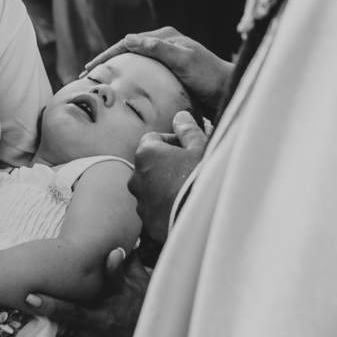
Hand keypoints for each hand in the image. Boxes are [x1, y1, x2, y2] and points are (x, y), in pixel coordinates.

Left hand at [26, 247, 148, 336]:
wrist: (146, 327)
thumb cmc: (135, 299)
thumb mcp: (131, 284)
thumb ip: (117, 271)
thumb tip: (115, 251)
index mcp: (102, 319)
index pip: (72, 314)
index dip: (50, 307)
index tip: (29, 297)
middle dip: (35, 331)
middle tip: (11, 316)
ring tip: (16, 327)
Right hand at [82, 27, 233, 109]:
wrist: (228, 92)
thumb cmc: (210, 76)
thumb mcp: (184, 61)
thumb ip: (159, 49)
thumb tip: (129, 39)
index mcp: (165, 37)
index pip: (128, 42)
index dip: (107, 55)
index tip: (90, 67)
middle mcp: (164, 46)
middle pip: (129, 52)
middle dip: (107, 62)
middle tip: (87, 76)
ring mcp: (166, 61)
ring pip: (135, 64)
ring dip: (117, 71)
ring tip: (99, 84)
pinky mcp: (169, 75)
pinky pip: (144, 76)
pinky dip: (130, 81)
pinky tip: (122, 93)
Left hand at [130, 112, 207, 242]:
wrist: (200, 220)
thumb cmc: (200, 178)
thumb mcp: (200, 148)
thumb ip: (187, 130)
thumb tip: (180, 116)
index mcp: (146, 153)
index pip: (153, 138)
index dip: (171, 141)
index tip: (187, 149)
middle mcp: (136, 176)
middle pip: (151, 163)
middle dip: (167, 163)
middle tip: (190, 169)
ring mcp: (140, 200)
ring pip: (151, 186)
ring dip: (164, 184)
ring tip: (187, 189)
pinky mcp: (146, 220)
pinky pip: (154, 207)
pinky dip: (164, 204)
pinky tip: (183, 205)